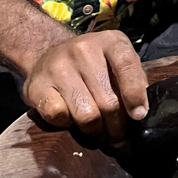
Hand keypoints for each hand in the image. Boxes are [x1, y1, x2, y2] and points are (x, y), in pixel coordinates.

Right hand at [22, 31, 149, 145]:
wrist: (48, 53)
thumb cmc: (93, 63)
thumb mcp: (116, 61)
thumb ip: (133, 79)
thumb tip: (140, 111)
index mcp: (109, 41)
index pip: (126, 65)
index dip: (135, 94)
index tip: (138, 115)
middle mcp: (83, 49)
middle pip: (108, 101)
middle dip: (116, 126)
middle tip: (118, 136)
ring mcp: (58, 66)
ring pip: (86, 115)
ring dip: (94, 130)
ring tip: (97, 129)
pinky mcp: (37, 85)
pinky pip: (59, 117)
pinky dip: (67, 124)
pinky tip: (70, 117)